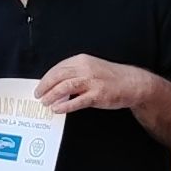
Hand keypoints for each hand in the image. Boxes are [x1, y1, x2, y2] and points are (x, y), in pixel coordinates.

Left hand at [35, 53, 151, 115]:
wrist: (132, 83)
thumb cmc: (111, 76)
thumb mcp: (91, 67)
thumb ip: (75, 73)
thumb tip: (56, 83)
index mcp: (82, 60)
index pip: (58, 67)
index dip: (46, 77)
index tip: (40, 85)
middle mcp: (86, 69)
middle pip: (58, 76)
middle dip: (45, 86)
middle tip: (38, 94)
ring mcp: (92, 82)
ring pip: (65, 87)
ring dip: (51, 96)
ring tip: (45, 102)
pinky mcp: (97, 95)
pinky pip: (77, 101)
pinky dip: (65, 106)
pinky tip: (58, 109)